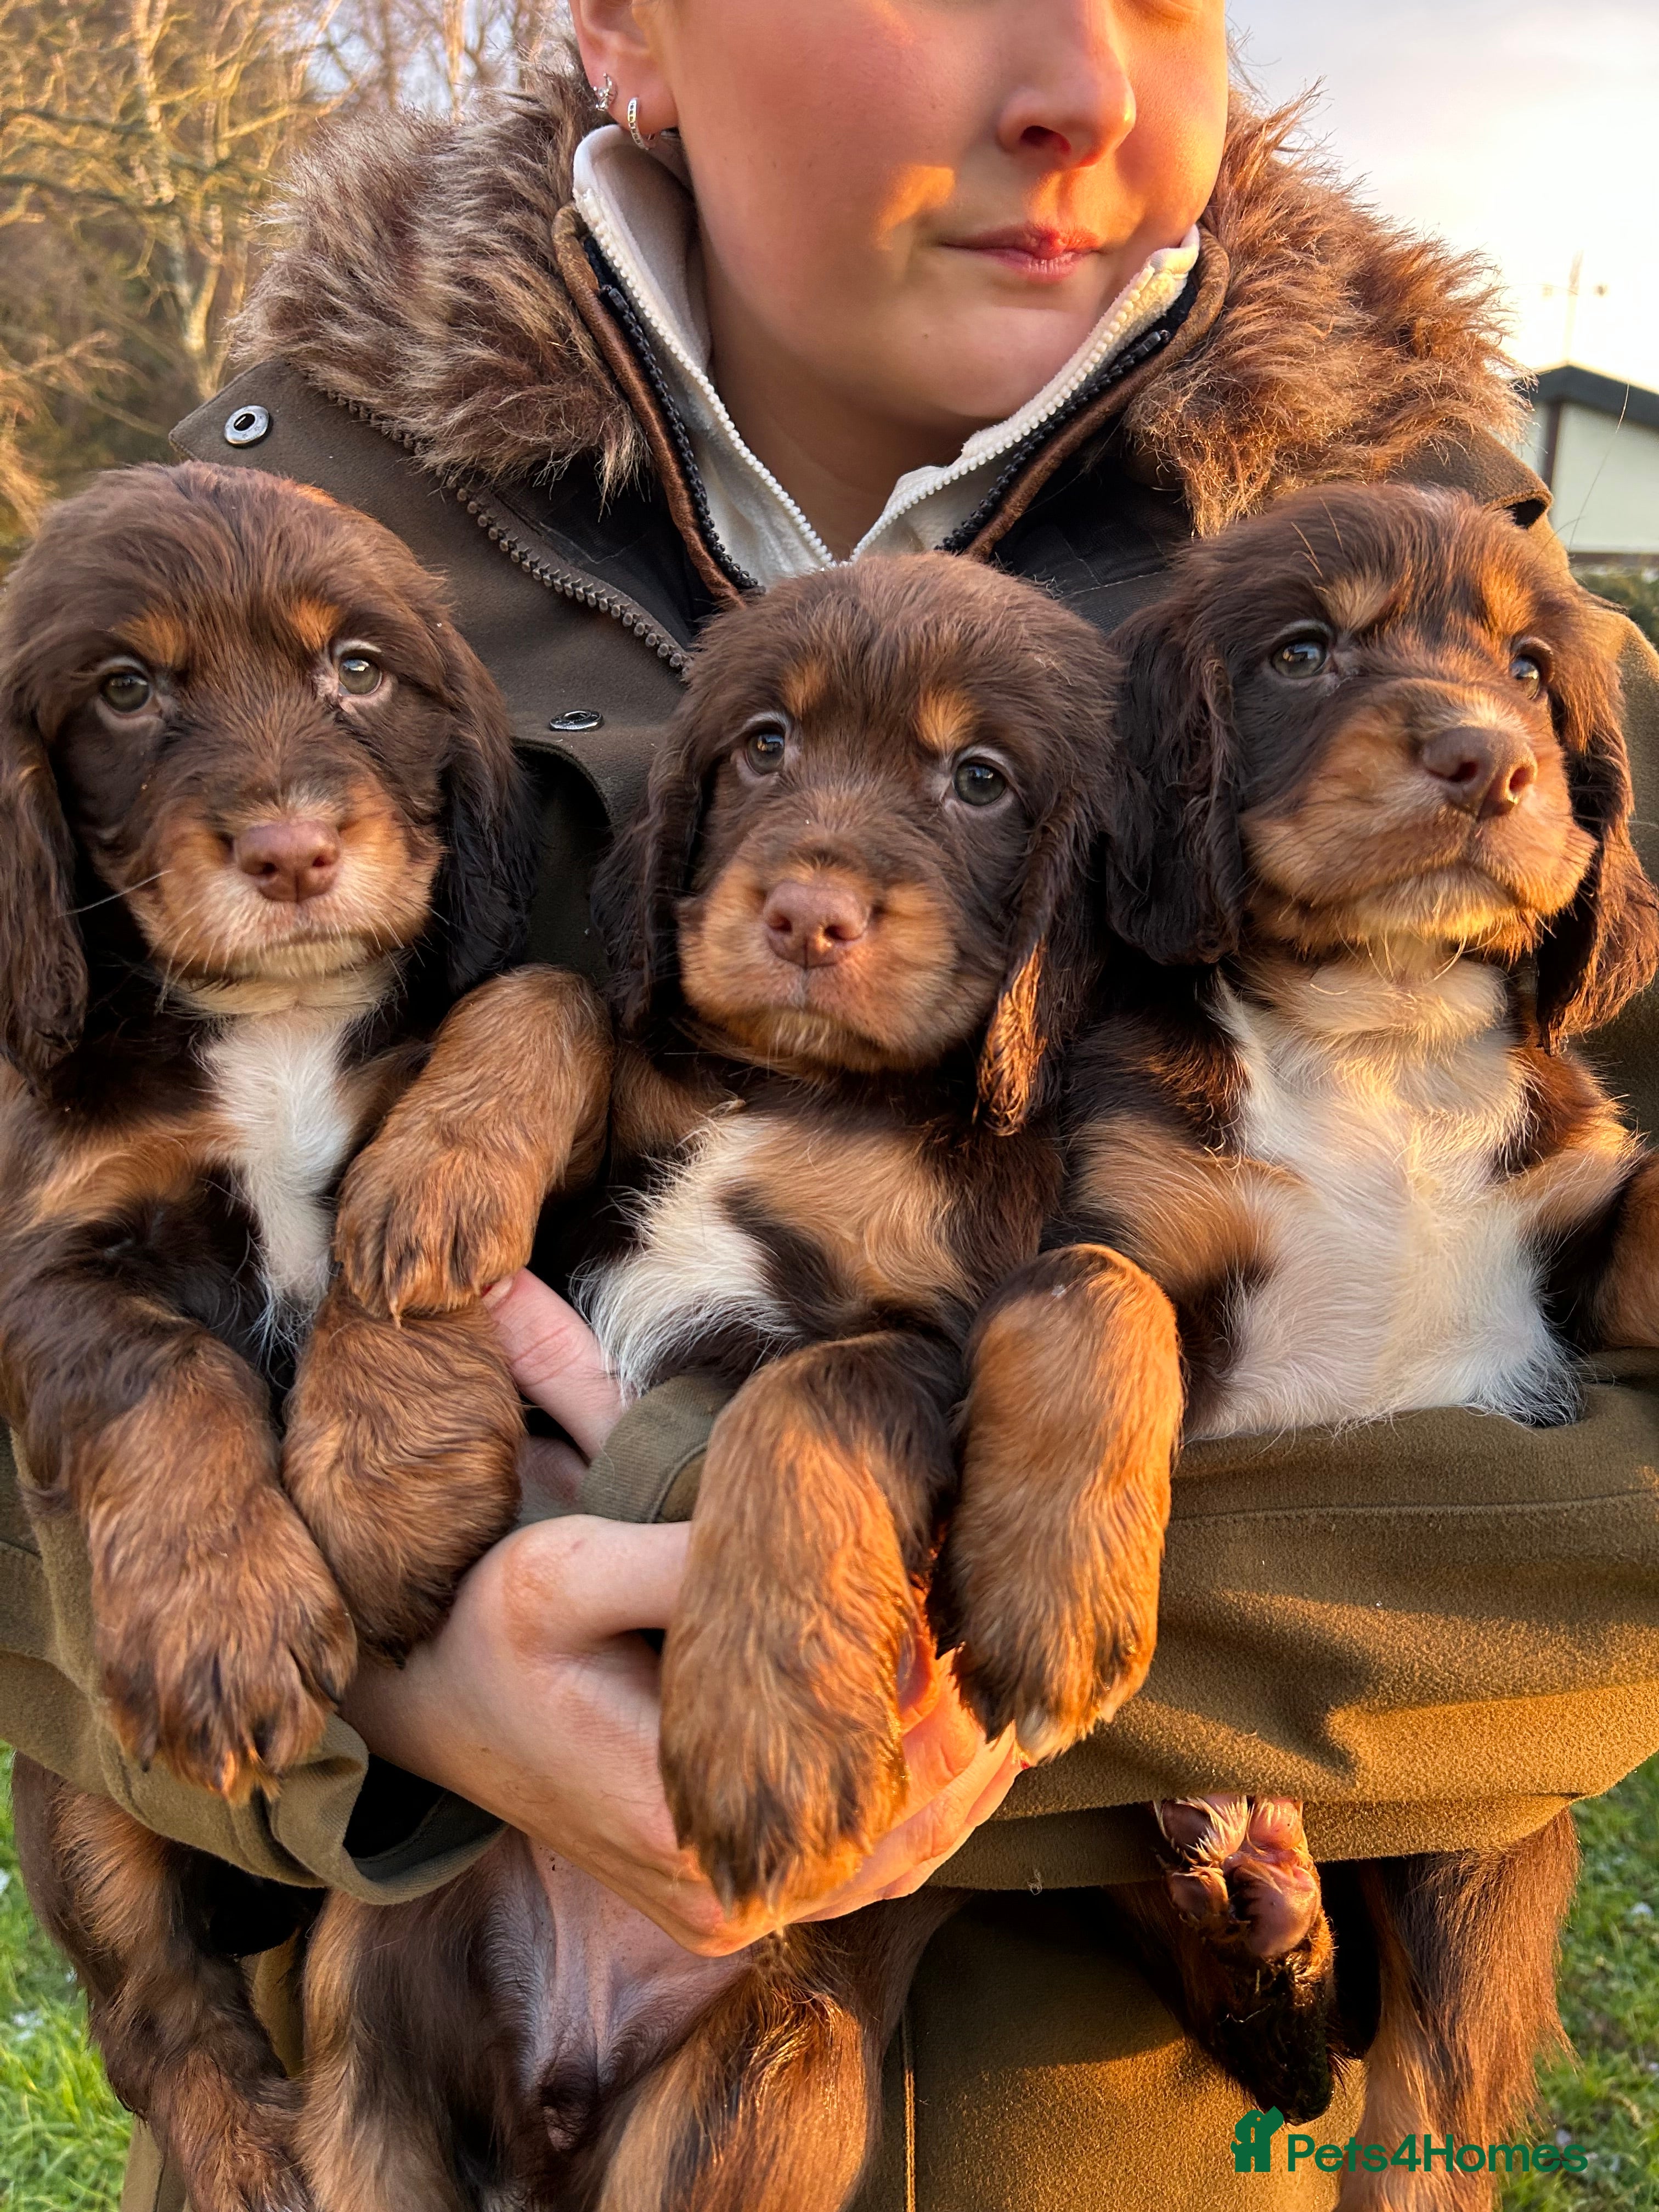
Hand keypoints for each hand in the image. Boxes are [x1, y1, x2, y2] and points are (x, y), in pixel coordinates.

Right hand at [343, 1270, 1022, 1954]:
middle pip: (910, 1827)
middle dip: (976, 1730)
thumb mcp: (565, 1570)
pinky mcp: (733, 1905)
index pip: (876, 1772)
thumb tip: (803, 1531)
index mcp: (687, 1828)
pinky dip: (922, 1802)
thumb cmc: (492, 1631)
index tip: (975, 1601)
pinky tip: (957, 1728)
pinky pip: (865, 1867)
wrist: (433, 1705)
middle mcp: (721, 1902)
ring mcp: (729, 1916)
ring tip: (1003, 1674)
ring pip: (902, 1856)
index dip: (942, 1686)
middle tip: (1014, 1635)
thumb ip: (682, 1561)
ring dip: (963, 1772)